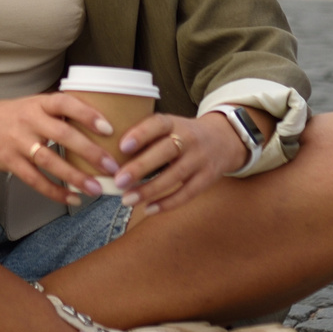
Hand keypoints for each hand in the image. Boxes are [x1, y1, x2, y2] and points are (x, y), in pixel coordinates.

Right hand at [0, 94, 119, 205]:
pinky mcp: (10, 162)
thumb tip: (97, 123)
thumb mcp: (32, 105)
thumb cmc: (9, 116)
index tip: (108, 128)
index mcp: (38, 103)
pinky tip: (72, 199)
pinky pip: (36, 180)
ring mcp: (18, 142)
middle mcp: (29, 120)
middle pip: (63, 135)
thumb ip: (58, 113)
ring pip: (51, 162)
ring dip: (76, 177)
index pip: (66, 103)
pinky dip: (55, 192)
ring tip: (96, 189)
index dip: (88, 114)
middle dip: (90, 152)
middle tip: (111, 166)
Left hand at [108, 111, 249, 215]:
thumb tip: (108, 155)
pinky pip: (187, 193)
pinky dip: (167, 203)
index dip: (141, 134)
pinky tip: (148, 209)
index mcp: (175, 122)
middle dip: (141, 167)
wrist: (224, 140)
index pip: (158, 124)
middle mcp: (189, 138)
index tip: (122, 146)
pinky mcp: (207, 177)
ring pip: (175, 176)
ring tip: (127, 200)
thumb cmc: (182, 135)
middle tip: (118, 181)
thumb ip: (146, 136)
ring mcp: (200, 159)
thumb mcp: (169, 126)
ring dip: (150, 190)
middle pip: (166, 151)